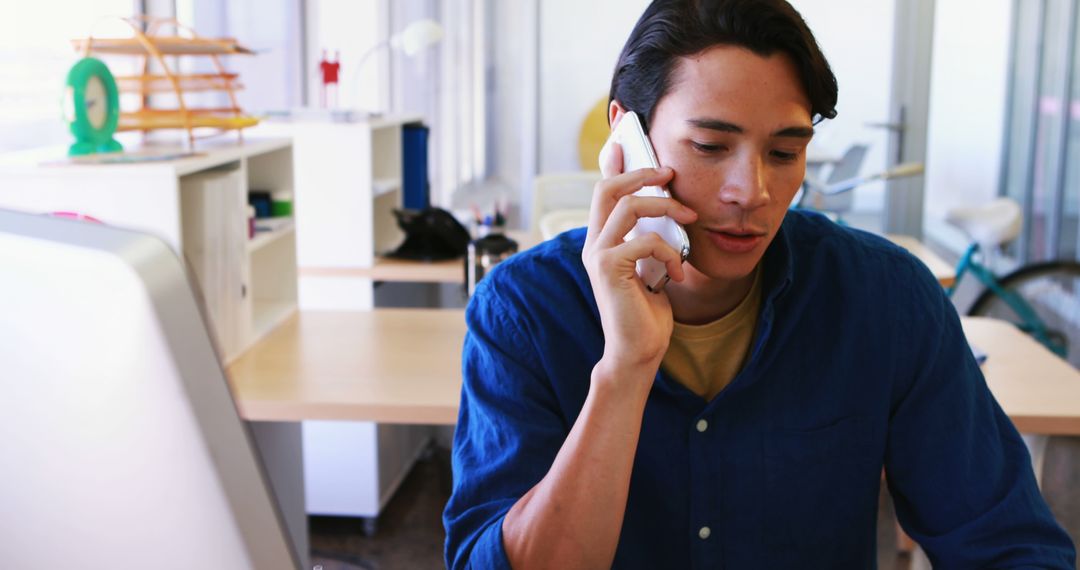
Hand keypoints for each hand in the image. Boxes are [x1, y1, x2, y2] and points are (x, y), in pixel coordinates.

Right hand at [583, 138, 697, 383]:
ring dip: (666, 208)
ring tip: (690, 220)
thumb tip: (668, 210)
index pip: (603, 190)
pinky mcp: (609, 269)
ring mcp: (598, 255)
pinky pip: (645, 241)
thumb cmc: (647, 313)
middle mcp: (594, 243)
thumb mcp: (651, 267)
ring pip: (629, 206)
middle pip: (609, 188)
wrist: (639, 351)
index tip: (625, 139)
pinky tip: (678, 274)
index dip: (612, 163)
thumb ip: (649, 239)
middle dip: (641, 173)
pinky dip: (670, 252)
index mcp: (602, 240)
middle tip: (669, 173)